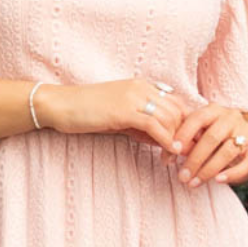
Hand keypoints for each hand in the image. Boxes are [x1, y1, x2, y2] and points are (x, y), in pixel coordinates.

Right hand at [33, 77, 184, 160]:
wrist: (61, 105)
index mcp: (142, 86)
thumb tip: (163, 140)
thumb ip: (142, 127)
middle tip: (186, 155)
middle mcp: (142, 88)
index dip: (185, 124)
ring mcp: (134, 97)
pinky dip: (166, 140)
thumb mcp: (120, 118)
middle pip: (178, 110)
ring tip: (175, 159)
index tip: (185, 144)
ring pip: (170, 118)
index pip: (176, 103)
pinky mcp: (125, 110)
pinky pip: (155, 126)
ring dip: (177, 141)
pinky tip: (169, 153)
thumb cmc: (87, 112)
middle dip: (185, 134)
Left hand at [168, 102, 247, 188]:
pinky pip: (246, 163)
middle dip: (195, 159)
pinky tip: (218, 181)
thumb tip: (168, 156)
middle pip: (212, 138)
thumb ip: (186, 141)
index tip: (172, 151)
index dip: (184, 135)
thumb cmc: (216, 137)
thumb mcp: (201, 133)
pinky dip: (232, 174)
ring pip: (227, 151)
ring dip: (208, 170)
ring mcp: (246, 132)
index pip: (197, 119)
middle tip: (182, 176)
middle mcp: (231, 118)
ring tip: (194, 183)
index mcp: (214, 110)